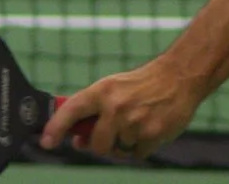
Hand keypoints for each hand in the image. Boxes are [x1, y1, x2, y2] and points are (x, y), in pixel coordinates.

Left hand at [40, 57, 201, 160]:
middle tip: (116, 132)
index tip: (47, 142)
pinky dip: (144, 146)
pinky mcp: (153, 133)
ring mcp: (135, 121)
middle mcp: (116, 106)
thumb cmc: (142, 84)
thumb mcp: (114, 88)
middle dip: (104, 144)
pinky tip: (152, 127)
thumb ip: (94, 113)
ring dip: (127, 143)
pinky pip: (138, 154)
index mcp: (103, 91)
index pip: (72, 110)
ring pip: (119, 151)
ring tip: (140, 122)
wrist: (181, 75)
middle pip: (97, 145)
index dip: (55, 127)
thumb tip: (78, 140)